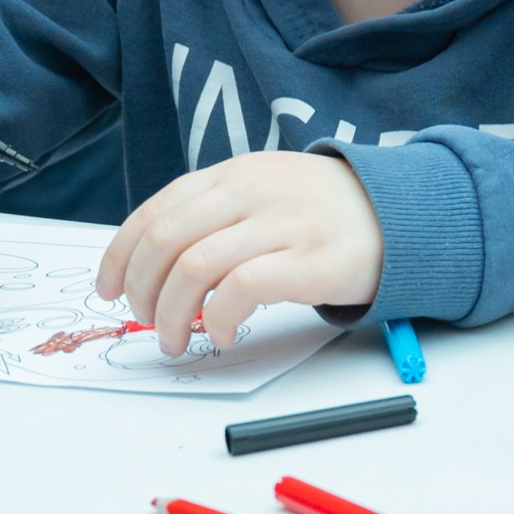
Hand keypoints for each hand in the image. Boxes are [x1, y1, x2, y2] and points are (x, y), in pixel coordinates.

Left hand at [95, 151, 381, 355]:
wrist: (404, 213)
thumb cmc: (323, 214)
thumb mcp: (264, 192)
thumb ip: (214, 213)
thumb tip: (151, 265)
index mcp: (234, 174)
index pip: (155, 212)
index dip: (119, 256)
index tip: (109, 290)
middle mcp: (253, 193)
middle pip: (166, 242)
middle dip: (141, 291)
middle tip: (146, 322)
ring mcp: (283, 225)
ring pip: (194, 268)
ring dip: (170, 315)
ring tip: (176, 339)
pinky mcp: (312, 261)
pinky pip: (242, 289)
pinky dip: (218, 318)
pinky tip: (222, 333)